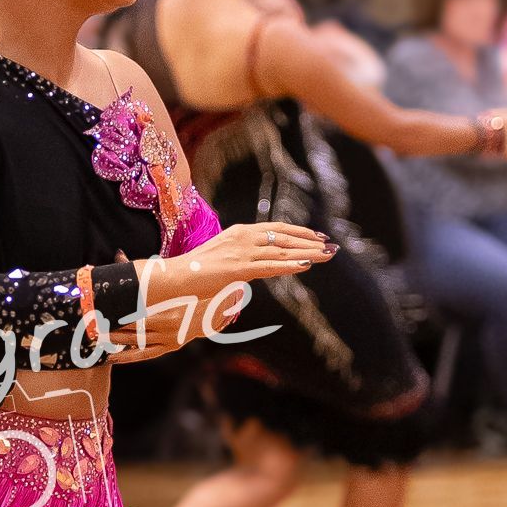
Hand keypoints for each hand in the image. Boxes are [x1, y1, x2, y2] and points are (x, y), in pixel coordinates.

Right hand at [182, 220, 332, 283]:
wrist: (176, 278)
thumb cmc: (193, 272)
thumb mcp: (220, 260)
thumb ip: (238, 261)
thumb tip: (247, 270)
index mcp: (239, 233)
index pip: (275, 229)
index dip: (298, 232)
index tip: (315, 236)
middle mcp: (244, 237)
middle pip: (284, 238)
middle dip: (309, 241)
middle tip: (330, 246)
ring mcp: (242, 252)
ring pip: (282, 251)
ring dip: (307, 253)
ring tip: (327, 255)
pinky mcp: (240, 268)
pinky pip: (271, 266)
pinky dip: (290, 265)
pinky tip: (307, 265)